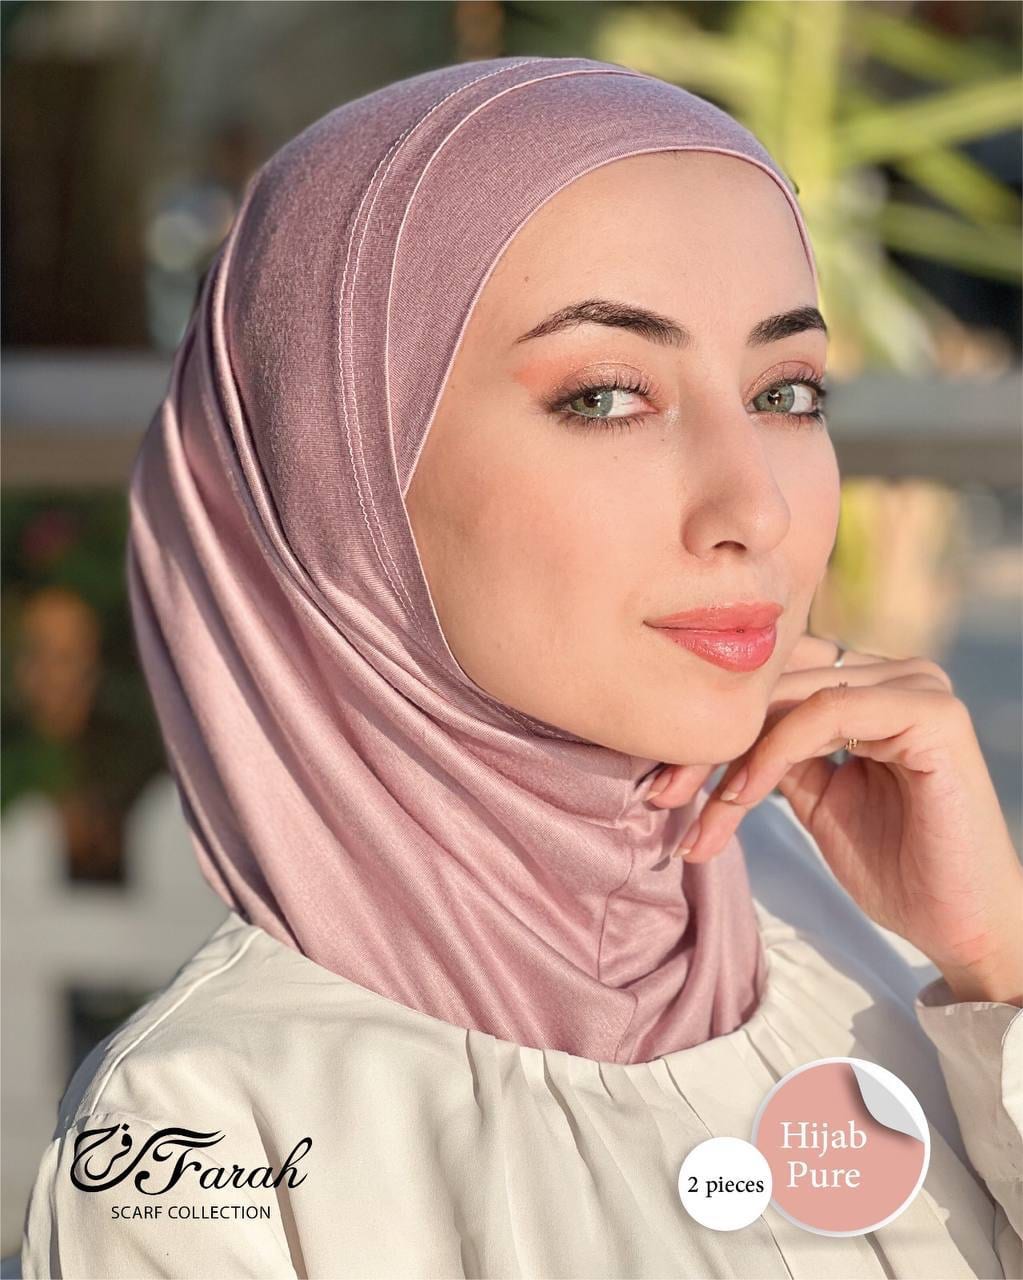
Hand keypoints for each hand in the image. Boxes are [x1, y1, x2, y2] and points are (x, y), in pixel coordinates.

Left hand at [647, 634, 1022, 1004]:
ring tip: (696, 815)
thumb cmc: (894, 866)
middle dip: (705, 744)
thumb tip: (703, 731)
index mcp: (869, 686)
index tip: (659, 782)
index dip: (710, 722)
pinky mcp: (932, 711)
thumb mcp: (814, 797)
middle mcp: (895, 673)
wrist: (958, 925)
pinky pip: (828, 712)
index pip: (773, 679)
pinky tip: (740, 796)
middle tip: (660, 796)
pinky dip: (773, 752)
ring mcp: (917, 685)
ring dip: (731, 757)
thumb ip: (774, 753)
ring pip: (790, 697)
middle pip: (774, 685)